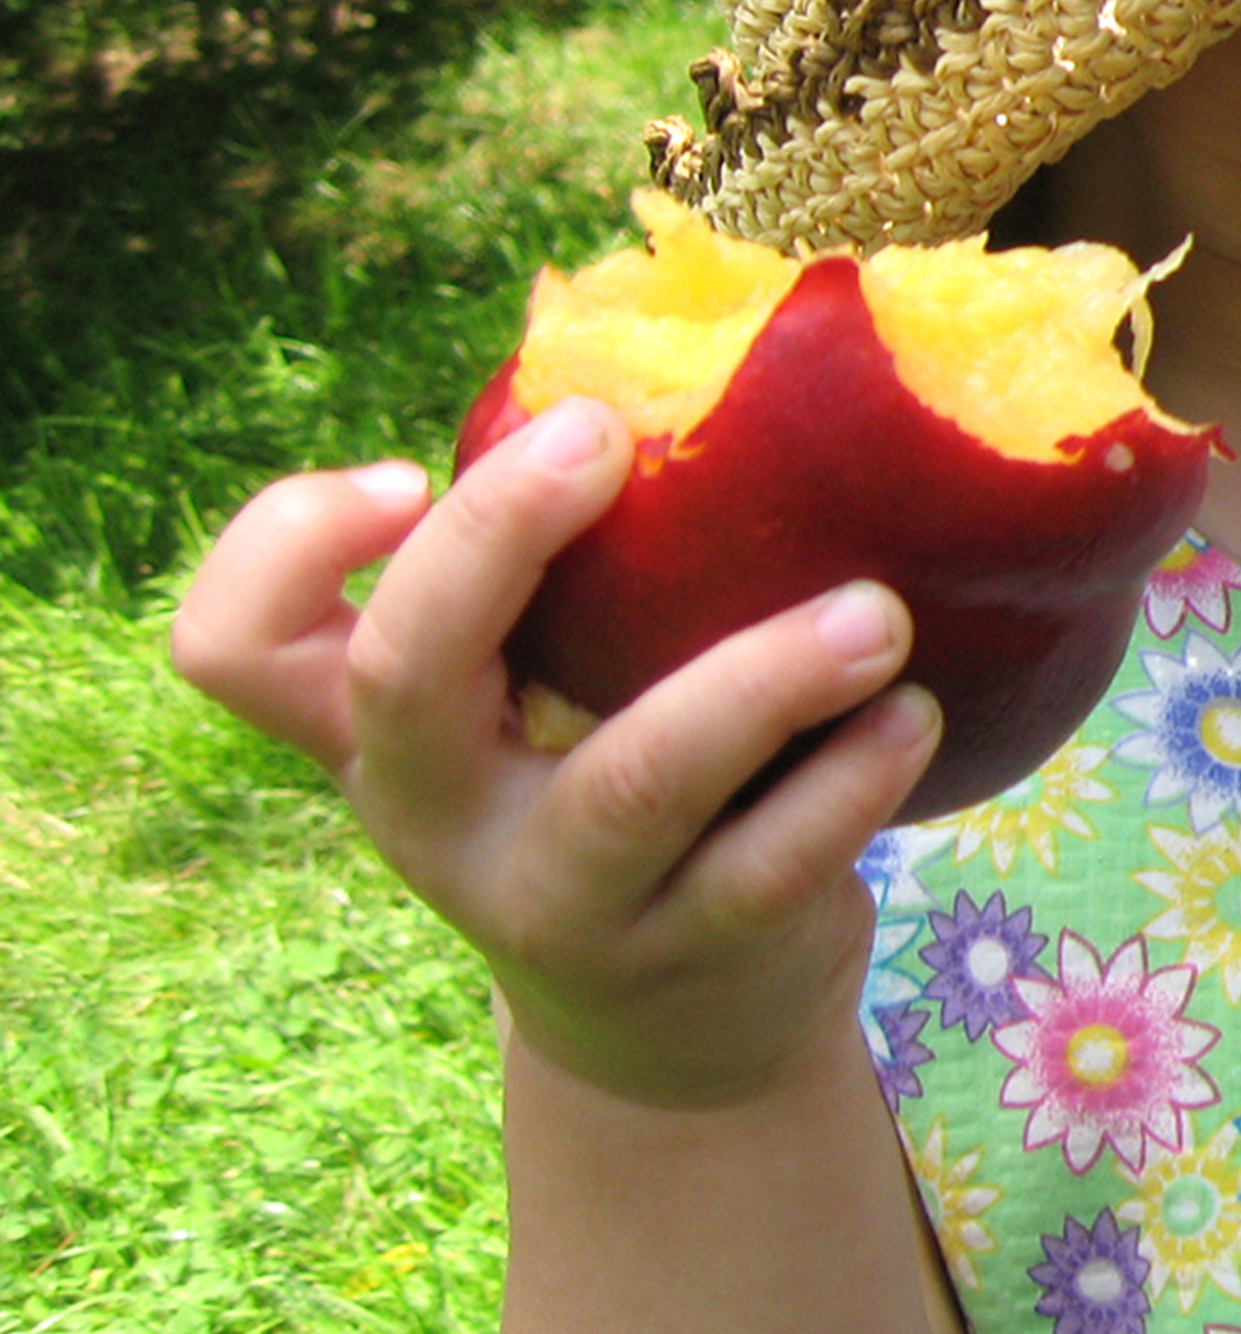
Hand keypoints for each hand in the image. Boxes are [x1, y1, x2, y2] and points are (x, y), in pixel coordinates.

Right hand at [168, 404, 941, 1111]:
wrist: (677, 1028)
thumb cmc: (615, 779)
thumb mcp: (547, 691)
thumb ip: (563, 560)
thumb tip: (637, 304)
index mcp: (380, 727)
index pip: (234, 646)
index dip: (284, 543)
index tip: (410, 469)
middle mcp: (435, 812)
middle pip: (402, 678)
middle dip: (496, 541)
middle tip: (609, 437)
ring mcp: (555, 897)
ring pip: (632, 786)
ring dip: (761, 682)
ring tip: (874, 613)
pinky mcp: (687, 955)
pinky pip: (770, 864)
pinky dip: (852, 779)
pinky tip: (912, 712)